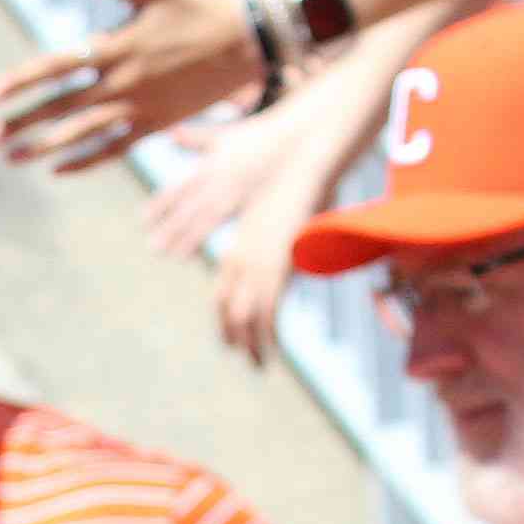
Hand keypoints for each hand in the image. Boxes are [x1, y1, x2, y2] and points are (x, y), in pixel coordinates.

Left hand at [0, 0, 261, 171]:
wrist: (245, 41)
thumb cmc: (194, 7)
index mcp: (115, 46)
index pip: (56, 67)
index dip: (20, 82)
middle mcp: (121, 82)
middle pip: (58, 107)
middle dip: (18, 124)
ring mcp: (137, 108)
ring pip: (79, 135)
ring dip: (41, 148)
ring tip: (9, 158)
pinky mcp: (153, 126)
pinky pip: (112, 150)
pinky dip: (83, 161)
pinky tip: (56, 169)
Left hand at [143, 101, 309, 260]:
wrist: (299, 132)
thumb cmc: (262, 136)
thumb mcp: (224, 134)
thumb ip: (196, 138)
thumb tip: (173, 134)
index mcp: (212, 164)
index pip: (181, 187)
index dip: (161, 204)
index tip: (143, 219)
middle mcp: (222, 176)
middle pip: (191, 205)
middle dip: (172, 226)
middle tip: (153, 247)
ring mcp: (240, 187)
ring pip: (210, 214)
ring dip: (190, 236)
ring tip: (174, 256)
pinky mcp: (260, 198)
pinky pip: (241, 218)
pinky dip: (227, 233)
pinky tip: (213, 252)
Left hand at [209, 138, 349, 363]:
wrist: (302, 160)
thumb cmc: (297, 183)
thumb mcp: (281, 217)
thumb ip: (280, 243)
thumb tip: (289, 260)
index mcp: (239, 247)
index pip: (221, 294)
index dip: (224, 320)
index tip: (231, 340)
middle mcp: (241, 258)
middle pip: (227, 308)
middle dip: (236, 336)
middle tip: (249, 358)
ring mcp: (256, 261)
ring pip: (244, 314)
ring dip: (252, 342)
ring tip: (258, 363)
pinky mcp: (275, 262)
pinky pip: (266, 307)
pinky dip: (267, 332)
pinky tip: (272, 349)